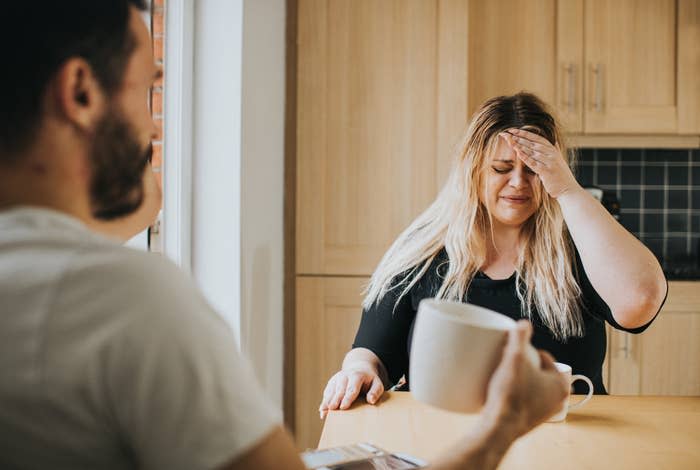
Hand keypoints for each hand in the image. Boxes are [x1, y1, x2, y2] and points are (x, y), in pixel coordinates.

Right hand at [318, 367, 384, 418]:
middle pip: (339, 390)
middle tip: (332, 409)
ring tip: (324, 411)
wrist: (360, 369)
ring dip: (327, 401)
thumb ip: (376, 392)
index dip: (347, 398)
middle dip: (335, 399)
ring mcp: (336, 379)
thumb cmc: (369, 381)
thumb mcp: (377, 384)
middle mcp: (344, 376)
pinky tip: (322, 411)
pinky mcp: (331, 383)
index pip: (352, 388)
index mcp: (357, 376)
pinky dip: (324, 401)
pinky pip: (327, 393)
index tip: (343, 407)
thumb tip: (371, 400)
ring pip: (331, 391)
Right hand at [481, 321, 568, 439]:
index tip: (512, 352)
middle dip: (523, 365)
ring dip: (519, 380)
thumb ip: (520, 338)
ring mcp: (544, 412)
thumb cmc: (510, 394)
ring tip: (502, 376)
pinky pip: (524, 400)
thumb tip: (523, 323)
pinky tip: (502, 392)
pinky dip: (515, 394)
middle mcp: (557, 400)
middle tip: (506, 362)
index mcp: (560, 384)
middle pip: (537, 372)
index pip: (544, 357)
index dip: (527, 351)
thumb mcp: (514, 359)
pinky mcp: (530, 421)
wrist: (498, 427)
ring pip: (531, 386)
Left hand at [503, 128, 579, 198]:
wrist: (569, 190)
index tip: (514, 130)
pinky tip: (518, 153)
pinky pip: (534, 163)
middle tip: (508, 134)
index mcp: (554, 150)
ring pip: (532, 151)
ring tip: (510, 141)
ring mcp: (550, 162)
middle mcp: (552, 154)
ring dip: (521, 146)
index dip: (525, 133)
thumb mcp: (560, 161)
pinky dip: (525, 157)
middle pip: (533, 143)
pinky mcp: (546, 172)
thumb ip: (556, 152)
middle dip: (520, 138)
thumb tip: (555, 142)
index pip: (538, 138)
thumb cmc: (562, 177)